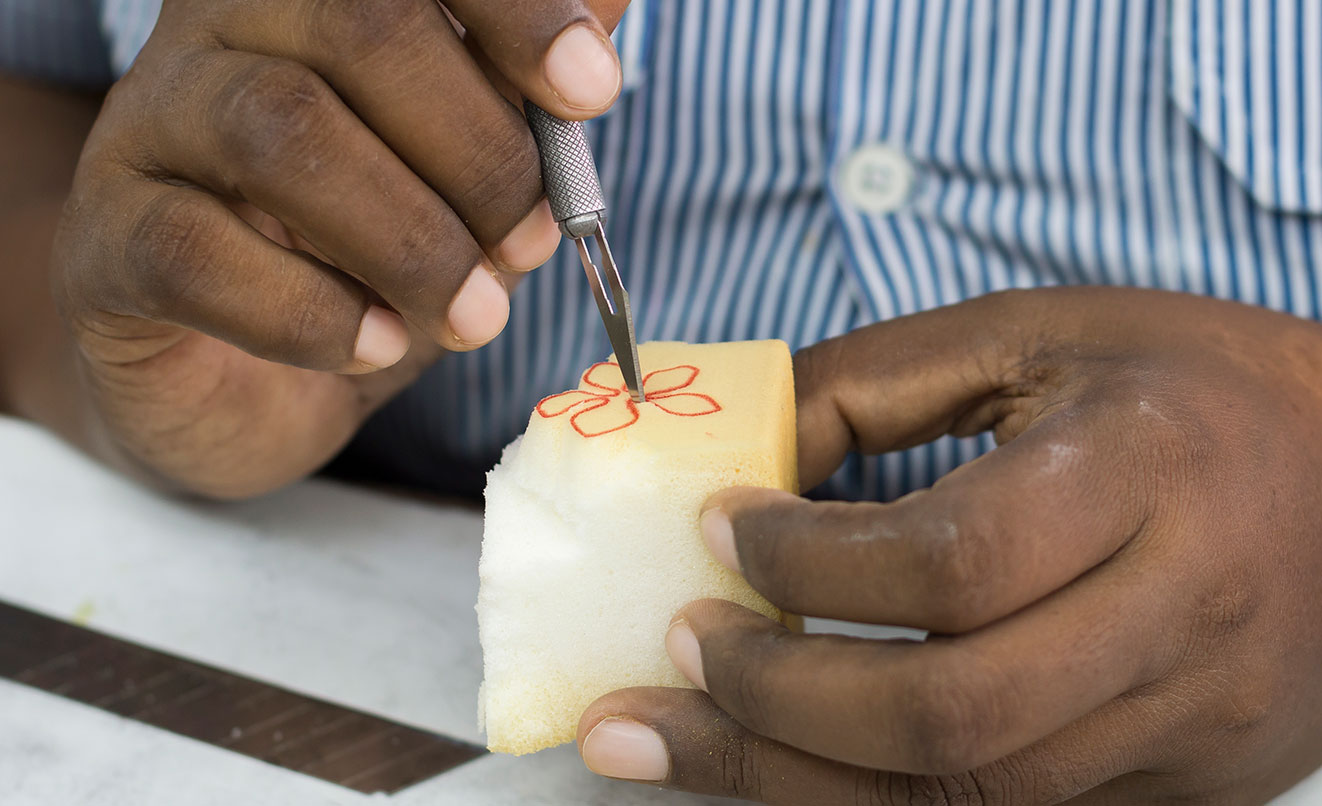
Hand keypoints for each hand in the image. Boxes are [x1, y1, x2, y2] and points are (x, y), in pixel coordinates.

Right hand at [52, 0, 627, 496]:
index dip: (514, 9)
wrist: (241, 368)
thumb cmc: (368, 249)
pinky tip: (377, 344)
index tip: (590, 89)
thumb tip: (612, 7)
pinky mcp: (110, 240)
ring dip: (410, 239)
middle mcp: (224, 29)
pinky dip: (310, 312)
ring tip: (473, 314)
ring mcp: (152, 124)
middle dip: (478, 152)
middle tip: (531, 243)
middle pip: (359, 28)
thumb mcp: (466, 167)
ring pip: (281, 129)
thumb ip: (521, 90)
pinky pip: (197, 253)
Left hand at [578, 288, 1321, 803]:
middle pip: (949, 716)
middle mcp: (1181, 615)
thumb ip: (870, 384)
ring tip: (659, 744)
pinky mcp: (1186, 782)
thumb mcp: (1034, 333)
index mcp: (1151, 470)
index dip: (805, 560)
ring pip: (964, 796)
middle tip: (670, 654)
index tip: (716, 527)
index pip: (952, 560)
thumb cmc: (1186, 380)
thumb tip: (731, 464)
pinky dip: (869, 795)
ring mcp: (1192, 722)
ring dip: (787, 780)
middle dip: (773, 703)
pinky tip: (778, 765)